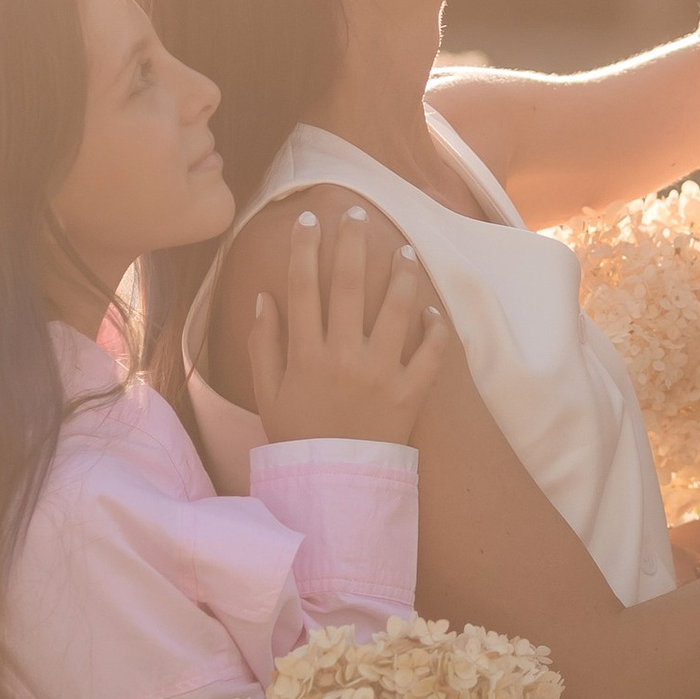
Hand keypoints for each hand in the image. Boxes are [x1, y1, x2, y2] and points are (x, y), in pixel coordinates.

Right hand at [246, 204, 449, 446]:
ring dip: (400, 273)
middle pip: (348, 285)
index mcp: (306, 354)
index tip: (310, 220)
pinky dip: (434, 327)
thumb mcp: (268, 394)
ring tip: (403, 249)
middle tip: (358, 213)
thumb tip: (264, 297)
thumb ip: (265, 344)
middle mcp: (344, 356)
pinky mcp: (412, 392)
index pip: (303, 287)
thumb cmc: (298, 437)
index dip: (306, 249)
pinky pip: (431, 352)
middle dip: (353, 242)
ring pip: (395, 308)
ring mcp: (382, 372)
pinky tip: (431, 307)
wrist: (335, 485)